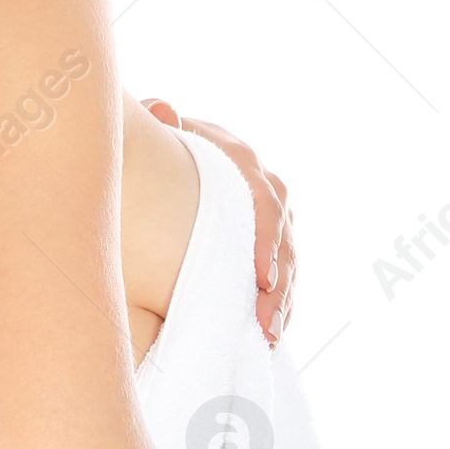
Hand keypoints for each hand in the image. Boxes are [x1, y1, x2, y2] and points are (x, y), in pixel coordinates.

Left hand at [143, 99, 294, 347]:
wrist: (174, 148)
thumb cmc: (165, 142)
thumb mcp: (162, 130)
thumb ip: (162, 121)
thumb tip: (163, 110)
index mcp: (242, 162)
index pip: (265, 203)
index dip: (268, 242)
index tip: (261, 278)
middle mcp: (263, 188)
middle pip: (283, 241)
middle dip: (279, 286)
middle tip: (265, 324)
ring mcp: (269, 215)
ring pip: (287, 262)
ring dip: (282, 301)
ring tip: (269, 338)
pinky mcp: (266, 238)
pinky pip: (280, 272)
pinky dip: (277, 301)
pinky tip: (268, 334)